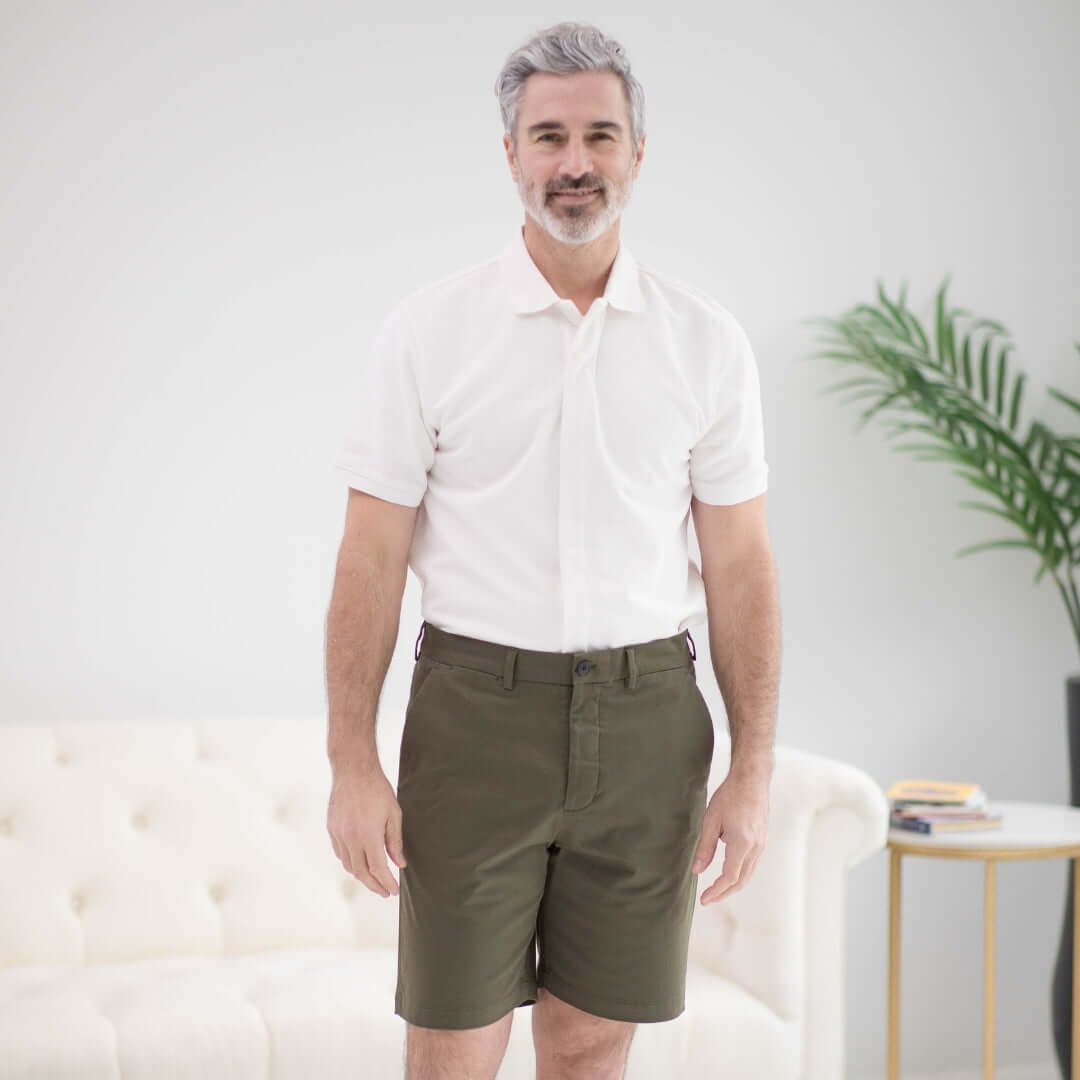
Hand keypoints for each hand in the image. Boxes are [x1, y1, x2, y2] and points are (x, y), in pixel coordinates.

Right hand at [326, 761, 406, 898]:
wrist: (353, 770)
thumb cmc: (377, 789)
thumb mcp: (393, 814)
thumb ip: (395, 841)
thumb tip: (399, 863)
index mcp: (369, 834)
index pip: (378, 868)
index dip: (386, 882)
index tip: (393, 891)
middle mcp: (351, 838)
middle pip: (361, 872)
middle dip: (374, 886)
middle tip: (384, 892)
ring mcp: (338, 834)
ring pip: (348, 865)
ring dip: (361, 876)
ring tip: (374, 879)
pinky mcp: (331, 829)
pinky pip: (340, 853)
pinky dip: (350, 862)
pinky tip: (359, 862)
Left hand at [691, 764, 770, 904]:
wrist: (752, 779)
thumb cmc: (730, 796)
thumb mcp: (711, 821)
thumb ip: (705, 848)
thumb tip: (697, 871)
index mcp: (742, 844)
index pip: (729, 878)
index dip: (716, 891)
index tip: (703, 899)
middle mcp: (755, 848)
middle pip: (741, 881)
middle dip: (724, 893)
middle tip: (708, 899)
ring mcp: (761, 845)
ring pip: (748, 874)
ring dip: (733, 886)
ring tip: (716, 890)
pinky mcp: (762, 840)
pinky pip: (752, 865)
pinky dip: (740, 875)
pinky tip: (729, 873)